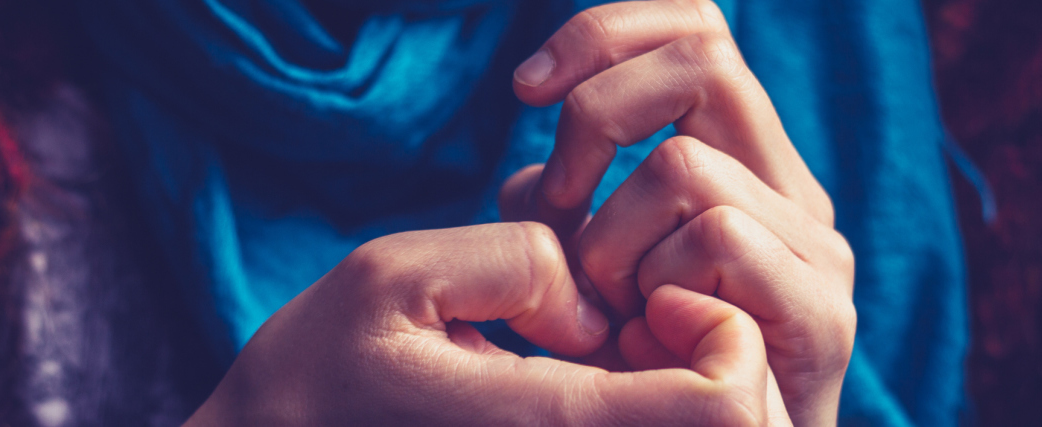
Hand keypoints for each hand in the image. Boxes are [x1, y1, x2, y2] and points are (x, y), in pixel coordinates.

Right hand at [185, 223, 786, 425]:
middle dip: (715, 362)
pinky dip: (643, 404)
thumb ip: (518, 263)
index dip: (724, 335)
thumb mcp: (395, 277)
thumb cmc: (317, 373)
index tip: (662, 294)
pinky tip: (585, 372)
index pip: (723, 407)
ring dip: (681, 387)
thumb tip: (595, 308)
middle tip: (638, 318)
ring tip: (605, 344)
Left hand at [502, 1, 855, 424]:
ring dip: (611, 239)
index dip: (606, 32)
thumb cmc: (638, 364)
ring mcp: (815, 246)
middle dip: (595, 118)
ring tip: (610, 308)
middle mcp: (788, 187)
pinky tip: (650, 333)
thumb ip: (564, 205)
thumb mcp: (584, 263)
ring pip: (687, 165)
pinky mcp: (822, 309)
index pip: (696, 25)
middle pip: (703, 60)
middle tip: (558, 203)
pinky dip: (655, 282)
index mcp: (743, 159)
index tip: (526, 89)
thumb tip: (531, 178)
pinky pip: (719, 237)